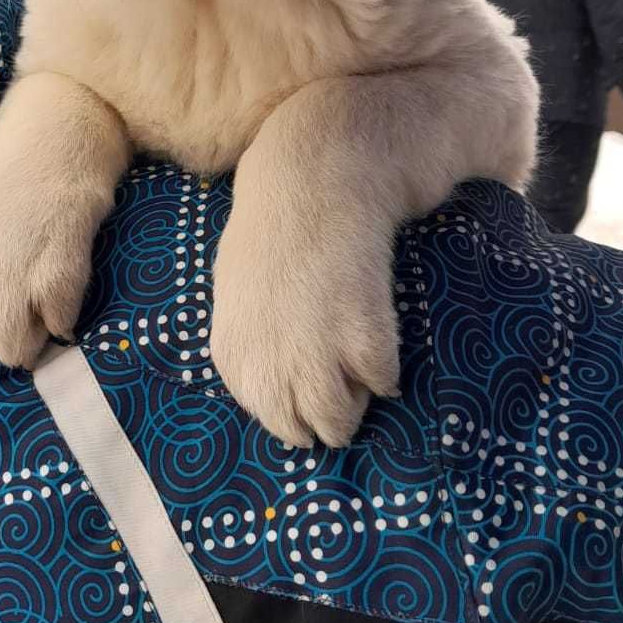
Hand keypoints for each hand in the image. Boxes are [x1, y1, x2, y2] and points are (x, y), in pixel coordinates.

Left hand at [0, 73, 129, 368]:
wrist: (51, 140)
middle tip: (24, 333)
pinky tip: (67, 297)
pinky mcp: (53, 277)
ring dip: (33, 343)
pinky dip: (65, 319)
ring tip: (46, 323)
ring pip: (15, 349)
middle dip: (1, 348)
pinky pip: (58, 325)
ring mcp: (8, 282)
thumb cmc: (4, 175)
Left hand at [211, 195, 398, 447]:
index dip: (292, 404)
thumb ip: (255, 345)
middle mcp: (272, 371)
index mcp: (236, 357)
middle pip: (302, 431)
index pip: (268, 416)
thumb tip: (277, 376)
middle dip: (322, 414)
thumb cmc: (271, 234)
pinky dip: (385, 368)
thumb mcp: (240, 296)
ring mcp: (318, 361)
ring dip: (353, 401)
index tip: (306, 387)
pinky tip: (379, 335)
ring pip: (341, 423)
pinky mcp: (364, 346)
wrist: (310, 190)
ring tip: (358, 368)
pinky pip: (382, 383)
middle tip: (339, 382)